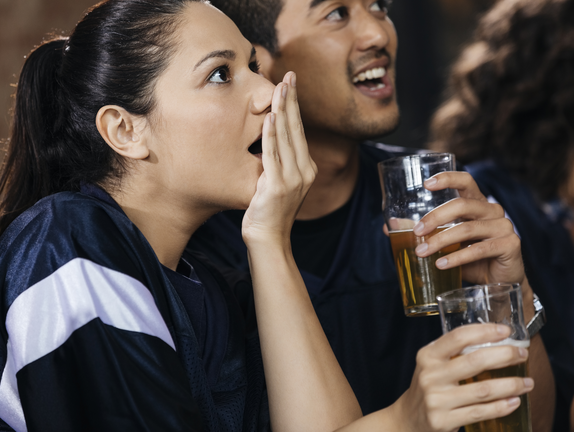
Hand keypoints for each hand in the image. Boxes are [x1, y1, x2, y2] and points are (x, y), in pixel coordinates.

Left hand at [242, 72, 316, 244]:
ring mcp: (293, 179)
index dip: (295, 106)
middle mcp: (304, 171)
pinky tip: (271, 116)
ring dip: (283, 109)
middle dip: (292, 99)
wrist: (268, 240)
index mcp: (306, 169)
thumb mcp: (276, 184)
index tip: (291, 84)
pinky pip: (274, 154)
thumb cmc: (267, 213)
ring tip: (280, 87)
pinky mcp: (278, 186)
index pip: (300, 131)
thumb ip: (276, 164)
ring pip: (288, 137)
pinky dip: (272, 134)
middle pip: (297, 128)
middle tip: (289, 75)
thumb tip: (268, 142)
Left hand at [384, 171, 524, 284]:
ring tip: (422, 253)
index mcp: (478, 204)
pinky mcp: (510, 244)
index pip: (466, 181)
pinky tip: (440, 264)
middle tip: (416, 232)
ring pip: (467, 228)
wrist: (499, 285)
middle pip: (462, 205)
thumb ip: (423, 232)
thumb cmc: (471, 260)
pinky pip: (479, 249)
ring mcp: (504, 226)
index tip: (426, 184)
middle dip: (435, 218)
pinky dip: (456, 257)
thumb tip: (387, 227)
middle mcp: (493, 211)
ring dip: (441, 240)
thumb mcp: (446, 244)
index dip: (448, 178)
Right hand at [395, 324, 533, 431]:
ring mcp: (436, 400)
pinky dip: (501, 407)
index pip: (458, 337)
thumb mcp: (432, 364)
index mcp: (428, 356)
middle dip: (505, 355)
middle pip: (475, 361)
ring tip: (527, 382)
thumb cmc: (429, 386)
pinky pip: (480, 412)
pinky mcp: (443, 421)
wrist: (407, 418)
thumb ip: (454, 353)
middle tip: (522, 354)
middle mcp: (430, 376)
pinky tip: (514, 401)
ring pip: (483, 390)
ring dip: (511, 385)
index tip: (505, 331)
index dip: (484, 331)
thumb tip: (496, 341)